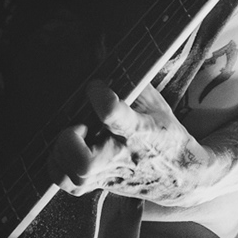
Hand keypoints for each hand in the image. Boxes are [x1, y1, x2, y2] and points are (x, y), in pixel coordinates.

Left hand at [52, 81, 226, 205]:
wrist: (180, 175)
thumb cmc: (164, 133)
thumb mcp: (154, 103)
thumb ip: (129, 82)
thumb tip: (101, 51)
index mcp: (138, 131)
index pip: (112, 114)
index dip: (98, 95)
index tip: (96, 86)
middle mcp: (120, 158)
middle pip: (84, 163)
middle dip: (69, 141)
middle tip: (77, 126)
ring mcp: (108, 176)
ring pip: (71, 177)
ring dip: (61, 153)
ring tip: (73, 136)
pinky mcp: (99, 186)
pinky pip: (66, 184)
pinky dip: (58, 167)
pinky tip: (66, 150)